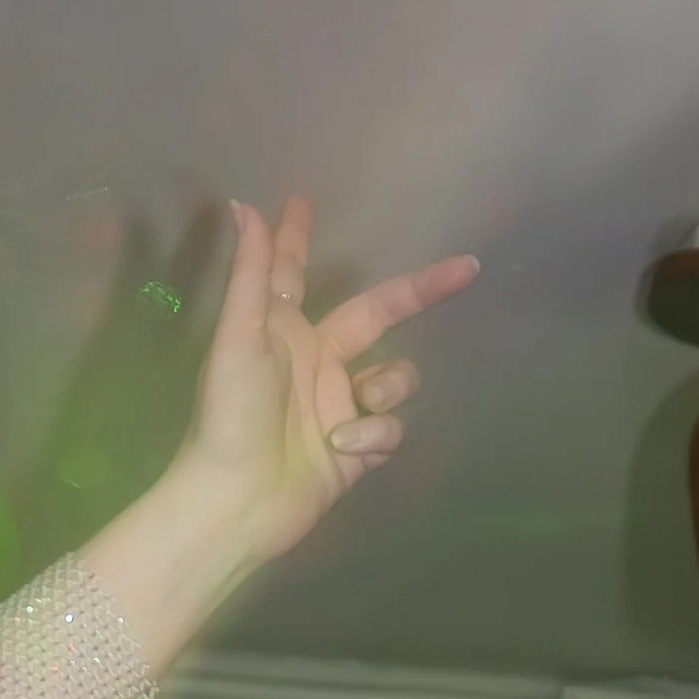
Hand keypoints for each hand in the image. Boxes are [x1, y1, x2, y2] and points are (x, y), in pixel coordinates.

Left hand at [183, 191, 479, 572]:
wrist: (237, 500)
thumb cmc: (231, 416)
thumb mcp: (240, 336)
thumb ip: (252, 273)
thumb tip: (247, 206)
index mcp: (285, 331)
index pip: (296, 271)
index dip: (298, 237)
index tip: (301, 199)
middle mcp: (317, 362)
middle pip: (381, 313)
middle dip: (421, 291)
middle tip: (467, 268)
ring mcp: (339, 405)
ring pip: (396, 377)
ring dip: (387, 390)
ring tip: (349, 415)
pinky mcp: (356, 449)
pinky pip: (390, 427)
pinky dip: (373, 434)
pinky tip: (343, 448)